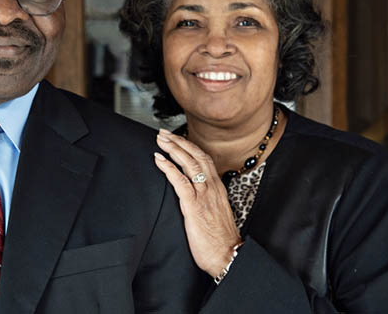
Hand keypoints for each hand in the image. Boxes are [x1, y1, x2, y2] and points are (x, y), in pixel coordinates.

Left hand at [154, 130, 241, 277]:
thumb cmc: (220, 239)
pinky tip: (159, 160)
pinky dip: (168, 168)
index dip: (190, 146)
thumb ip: (206, 199)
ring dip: (173, 149)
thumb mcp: (216, 212)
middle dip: (179, 142)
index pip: (204, 159)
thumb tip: (194, 194)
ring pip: (189, 164)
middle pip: (196, 156)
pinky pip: (180, 181)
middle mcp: (212, 188)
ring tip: (160, 141)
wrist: (228, 255)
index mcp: (217, 188)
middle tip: (164, 133)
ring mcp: (204, 195)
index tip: (177, 138)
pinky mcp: (194, 206)